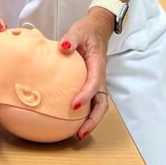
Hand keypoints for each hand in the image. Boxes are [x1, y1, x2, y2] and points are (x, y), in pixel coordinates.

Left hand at [58, 11, 112, 139]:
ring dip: (91, 121)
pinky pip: (92, 102)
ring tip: (78, 135)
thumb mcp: (78, 30)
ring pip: (99, 106)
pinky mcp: (92, 84)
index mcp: (97, 65)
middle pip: (102, 103)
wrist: (97, 29)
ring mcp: (97, 82)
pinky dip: (86, 114)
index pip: (94, 83)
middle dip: (93, 120)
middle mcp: (100, 77)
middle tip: (81, 133)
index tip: (74, 105)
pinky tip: (73, 122)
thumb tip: (63, 47)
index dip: (86, 95)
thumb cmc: (87, 31)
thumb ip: (71, 38)